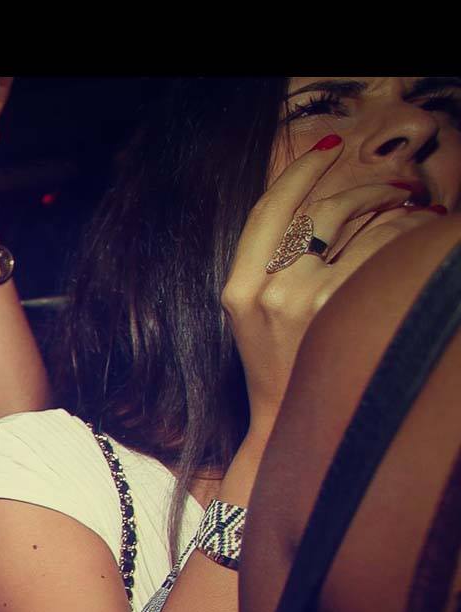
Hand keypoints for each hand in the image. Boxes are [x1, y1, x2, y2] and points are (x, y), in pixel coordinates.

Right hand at [221, 136, 442, 425]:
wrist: (292, 422)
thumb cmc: (280, 363)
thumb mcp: (254, 312)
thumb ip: (272, 263)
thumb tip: (319, 207)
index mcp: (238, 286)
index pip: (267, 209)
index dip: (300, 171)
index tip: (327, 147)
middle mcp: (267, 290)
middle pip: (321, 209)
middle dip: (364, 187)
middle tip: (392, 186)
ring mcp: (306, 301)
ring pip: (357, 222)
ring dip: (391, 207)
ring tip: (409, 210)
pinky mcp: (343, 311)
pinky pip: (382, 248)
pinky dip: (404, 234)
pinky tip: (415, 236)